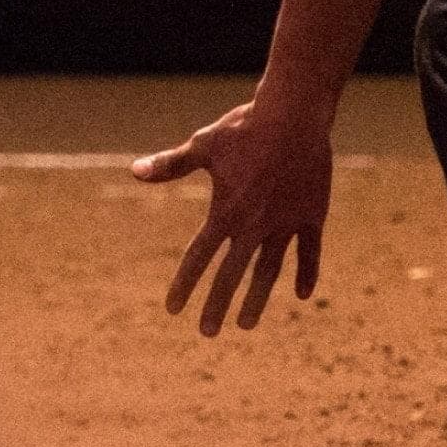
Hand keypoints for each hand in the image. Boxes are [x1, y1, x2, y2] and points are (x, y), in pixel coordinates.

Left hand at [134, 100, 334, 337]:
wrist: (295, 114)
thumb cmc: (245, 127)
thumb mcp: (204, 145)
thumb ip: (172, 165)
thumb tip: (134, 171)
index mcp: (225, 211)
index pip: (198, 257)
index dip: (184, 285)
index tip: (173, 309)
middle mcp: (254, 225)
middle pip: (231, 275)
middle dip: (217, 305)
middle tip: (207, 332)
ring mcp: (285, 222)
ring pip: (269, 271)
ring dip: (256, 299)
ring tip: (246, 324)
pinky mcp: (312, 214)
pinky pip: (309, 251)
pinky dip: (306, 273)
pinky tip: (301, 294)